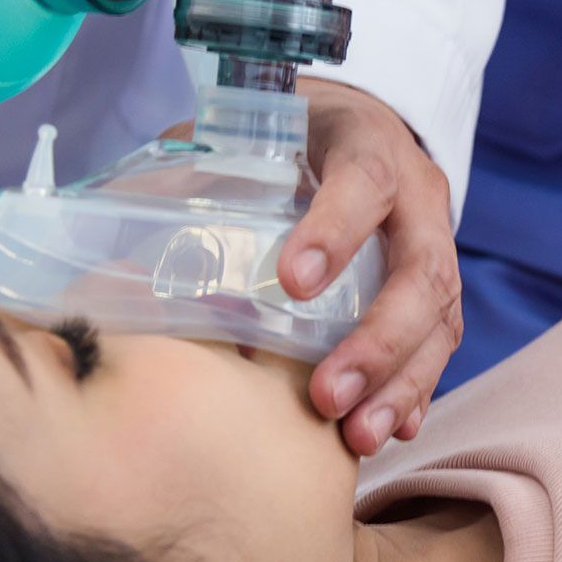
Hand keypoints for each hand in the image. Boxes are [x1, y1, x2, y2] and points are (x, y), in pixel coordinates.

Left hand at [168, 78, 463, 453]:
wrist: (359, 127)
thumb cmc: (288, 136)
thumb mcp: (248, 132)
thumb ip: (199, 171)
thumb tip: (121, 227)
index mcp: (367, 144)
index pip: (364, 182)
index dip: (335, 232)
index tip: (291, 285)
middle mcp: (418, 197)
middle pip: (423, 271)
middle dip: (379, 341)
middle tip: (328, 395)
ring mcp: (436, 244)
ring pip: (441, 318)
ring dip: (402, 382)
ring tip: (359, 434)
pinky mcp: (438, 289)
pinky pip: (441, 344)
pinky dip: (417, 390)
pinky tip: (392, 430)